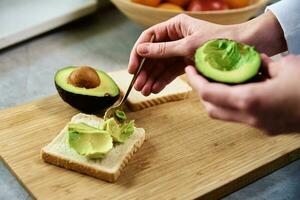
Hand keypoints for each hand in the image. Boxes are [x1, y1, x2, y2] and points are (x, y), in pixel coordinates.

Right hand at [128, 12, 285, 95]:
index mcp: (175, 26)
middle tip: (138, 87)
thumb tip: (140, 50)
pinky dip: (163, 80)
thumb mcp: (188, 46)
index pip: (148, 39)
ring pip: (161, 65)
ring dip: (152, 78)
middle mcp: (176, 37)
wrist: (244, 49)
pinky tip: (156, 89)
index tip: (132, 69)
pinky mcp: (187, 62)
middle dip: (145, 71)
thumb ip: (163, 50)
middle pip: (153, 55)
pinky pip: (171, 72)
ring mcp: (181, 51)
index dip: (137, 54)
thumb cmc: (219, 42)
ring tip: (145, 92)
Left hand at [185, 54, 299, 134]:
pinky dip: (232, 104)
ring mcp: (258, 126)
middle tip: (201, 76)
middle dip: (201, 92)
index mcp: (251, 101)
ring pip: (224, 115)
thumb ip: (262, 65)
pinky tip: (239, 90)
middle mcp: (250, 118)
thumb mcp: (286, 67)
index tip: (190, 70)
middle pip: (211, 109)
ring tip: (218, 81)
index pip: (209, 94)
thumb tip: (252, 63)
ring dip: (215, 99)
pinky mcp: (266, 128)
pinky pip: (239, 117)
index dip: (196, 82)